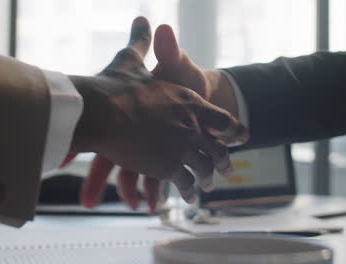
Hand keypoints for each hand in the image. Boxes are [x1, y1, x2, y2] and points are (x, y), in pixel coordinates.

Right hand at [69, 17, 247, 208]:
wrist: (102, 111)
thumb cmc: (116, 85)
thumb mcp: (134, 61)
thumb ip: (145, 44)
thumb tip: (145, 20)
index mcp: (190, 101)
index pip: (223, 119)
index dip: (234, 130)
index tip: (243, 137)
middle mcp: (194, 125)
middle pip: (218, 148)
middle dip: (224, 160)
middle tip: (229, 169)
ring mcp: (183, 147)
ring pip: (204, 168)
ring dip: (207, 178)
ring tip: (209, 185)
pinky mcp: (168, 167)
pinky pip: (184, 183)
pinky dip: (189, 191)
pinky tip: (191, 197)